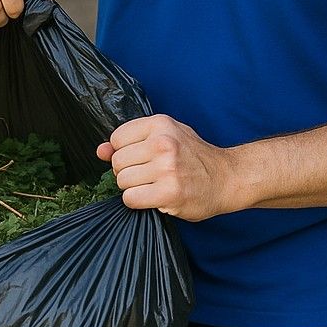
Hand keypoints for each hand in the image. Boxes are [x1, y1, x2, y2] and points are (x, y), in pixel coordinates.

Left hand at [97, 114, 238, 220]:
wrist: (226, 177)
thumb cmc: (194, 157)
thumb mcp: (166, 137)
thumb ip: (131, 141)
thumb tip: (100, 151)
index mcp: (161, 124)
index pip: (117, 139)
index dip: (124, 152)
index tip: (140, 158)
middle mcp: (163, 142)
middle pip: (117, 162)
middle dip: (127, 172)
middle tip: (148, 175)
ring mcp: (166, 168)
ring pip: (123, 181)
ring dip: (134, 188)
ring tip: (154, 185)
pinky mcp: (169, 192)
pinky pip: (131, 199)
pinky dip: (138, 201)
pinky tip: (154, 197)